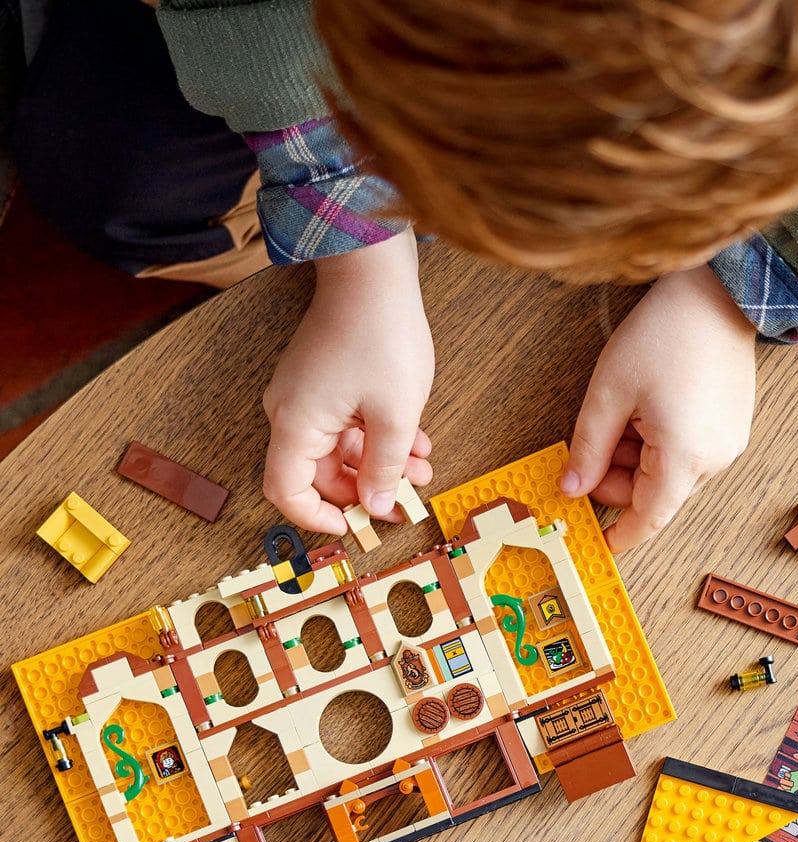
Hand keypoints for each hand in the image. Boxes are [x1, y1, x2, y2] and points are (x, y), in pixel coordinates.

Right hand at [262, 229, 434, 533]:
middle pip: (319, 473)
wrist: (373, 271)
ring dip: (380, 461)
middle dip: (367, 486)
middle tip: (409, 495)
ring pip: (339, 448)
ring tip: (423, 465)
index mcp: (295, 424)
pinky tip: (415, 439)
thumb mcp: (395, 415)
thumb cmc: (381, 335)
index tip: (355, 525)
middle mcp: (290, 411)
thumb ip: (386, 467)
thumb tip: (379, 504)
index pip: (285, 491)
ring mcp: (305, 393)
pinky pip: (344, 422)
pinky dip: (377, 435)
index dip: (319, 518)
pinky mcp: (323, 378)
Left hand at [561, 264, 755, 552]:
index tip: (599, 542)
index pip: (648, 519)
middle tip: (593, 446)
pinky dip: (662, 445)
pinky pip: (690, 455)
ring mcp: (729, 445)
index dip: (621, 534)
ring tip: (626, 411)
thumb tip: (571, 488)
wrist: (716, 294)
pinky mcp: (733, 429)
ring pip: (671, 475)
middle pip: (656, 495)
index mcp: (683, 457)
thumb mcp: (609, 394)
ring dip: (639, 458)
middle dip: (619, 480)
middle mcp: (714, 460)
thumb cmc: (663, 336)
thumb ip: (588, 449)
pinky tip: (650, 408)